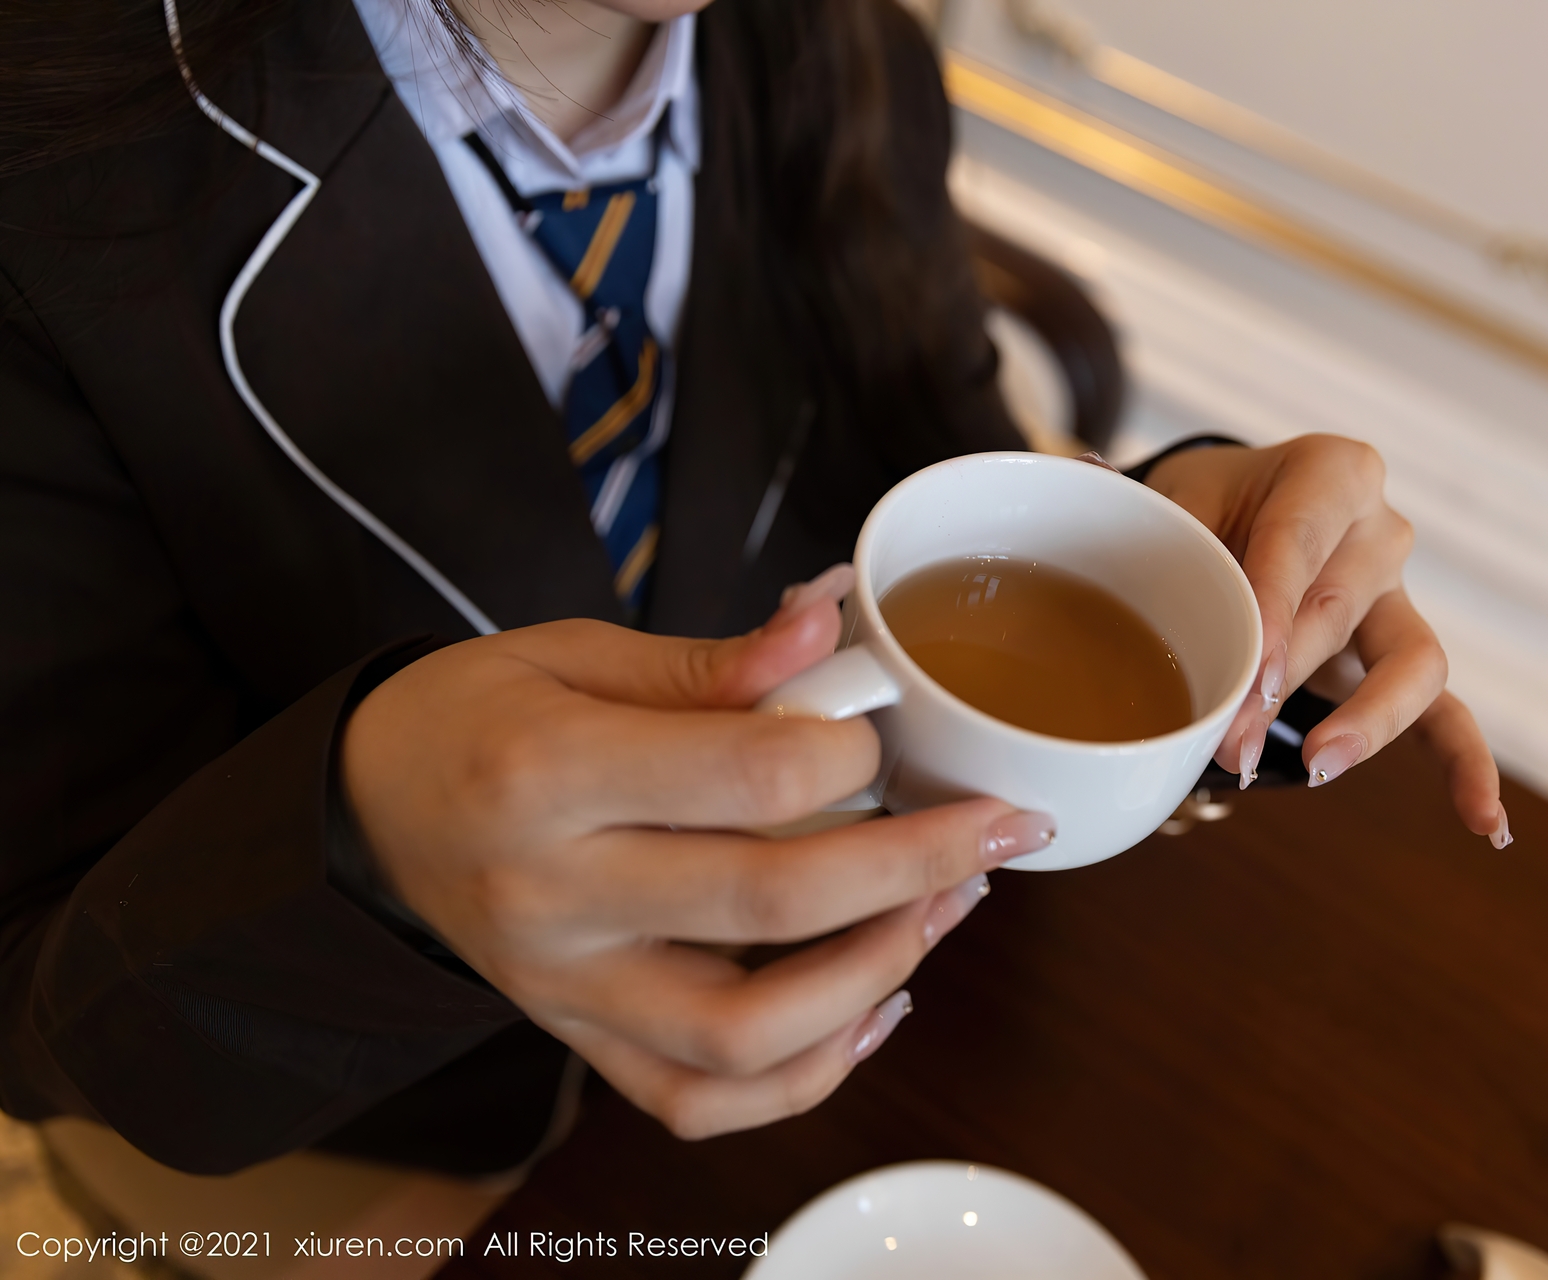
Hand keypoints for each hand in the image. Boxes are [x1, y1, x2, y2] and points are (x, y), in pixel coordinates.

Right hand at [340, 566, 1056, 1138]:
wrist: (367, 808)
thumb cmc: (482, 713)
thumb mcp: (577, 653)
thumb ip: (713, 662)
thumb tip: (837, 626)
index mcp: (547, 772)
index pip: (746, 773)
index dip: (851, 752)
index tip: (891, 734)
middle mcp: (553, 896)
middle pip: (772, 901)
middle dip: (919, 864)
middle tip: (999, 826)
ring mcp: (565, 989)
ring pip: (747, 1033)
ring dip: (877, 974)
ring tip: (946, 909)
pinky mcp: (579, 1042)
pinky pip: (701, 1102)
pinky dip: (806, 1076)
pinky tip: (876, 1008)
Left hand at [1145, 437, 1510, 847]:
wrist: (1240, 513)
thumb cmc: (1207, 507)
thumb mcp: (1176, 498)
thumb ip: (1143, 510)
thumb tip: (1078, 473)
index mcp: (1332, 474)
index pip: (1298, 546)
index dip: (1271, 615)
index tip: (1245, 682)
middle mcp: (1379, 532)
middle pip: (1339, 615)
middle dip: (1283, 688)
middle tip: (1227, 748)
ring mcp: (1399, 599)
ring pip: (1413, 663)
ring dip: (1367, 722)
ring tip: (1319, 765)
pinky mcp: (1404, 655)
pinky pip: (1447, 713)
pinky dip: (1464, 766)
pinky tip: (1484, 827)